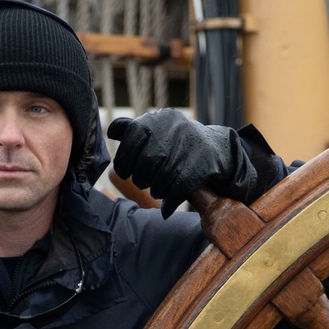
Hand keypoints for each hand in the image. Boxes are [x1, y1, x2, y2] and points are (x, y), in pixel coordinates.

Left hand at [107, 109, 263, 216]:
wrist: (217, 148)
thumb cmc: (177, 142)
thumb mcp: (157, 128)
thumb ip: (132, 129)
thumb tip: (112, 132)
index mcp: (158, 119)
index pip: (130, 137)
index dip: (123, 160)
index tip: (125, 172)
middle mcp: (172, 130)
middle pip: (144, 164)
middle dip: (141, 179)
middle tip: (145, 182)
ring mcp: (187, 148)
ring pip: (160, 180)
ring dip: (156, 191)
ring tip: (158, 191)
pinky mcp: (201, 167)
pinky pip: (176, 192)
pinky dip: (169, 204)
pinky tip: (166, 209)